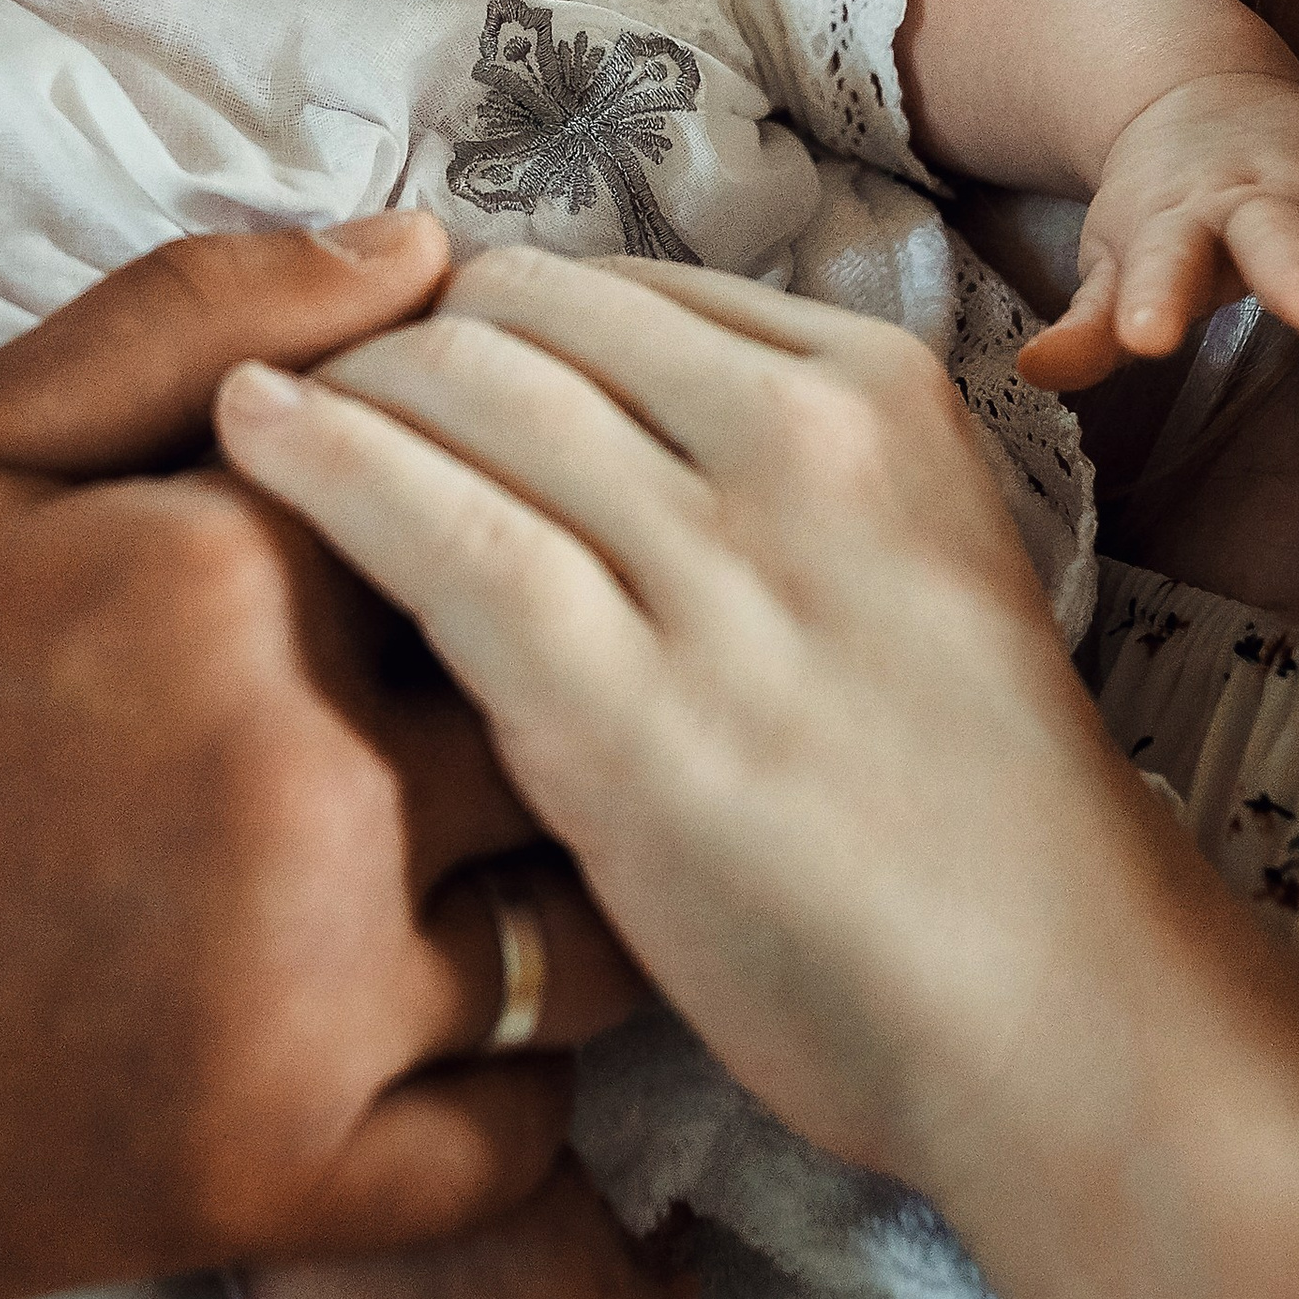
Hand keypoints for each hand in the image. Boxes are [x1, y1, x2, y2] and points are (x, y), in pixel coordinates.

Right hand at [0, 217, 645, 1298]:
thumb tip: (423, 247)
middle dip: (561, 699)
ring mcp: (302, 996)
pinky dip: (517, 1090)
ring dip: (573, 892)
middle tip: (512, 712)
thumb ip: (194, 320)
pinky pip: (513, 1145)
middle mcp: (312, 777)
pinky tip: (446, 1030)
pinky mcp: (264, 1181)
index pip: (494, 498)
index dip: (489, 521)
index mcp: (240, 570)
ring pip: (581, 933)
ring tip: (505, 867)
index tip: (450, 556)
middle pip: (568, 706)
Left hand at [216, 251, 1136, 1212]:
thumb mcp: (904, 565)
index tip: (402, 344)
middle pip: (523, 312)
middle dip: (391, 325)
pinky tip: (243, 436)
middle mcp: (800, 445)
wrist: (1056, 1013)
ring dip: (334, 379)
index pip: (615, 285)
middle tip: (304, 375)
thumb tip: (568, 413)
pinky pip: (431, 524)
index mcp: (876, 392)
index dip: (481, 305)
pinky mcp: (623, 705)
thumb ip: (759, 477)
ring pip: (463, 390)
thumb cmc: (962, 817)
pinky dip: (314, 457)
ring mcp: (716, 570)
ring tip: (246, 407)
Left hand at [1011, 70, 1298, 458]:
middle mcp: (1270, 191)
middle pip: (1289, 236)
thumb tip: (1036, 373)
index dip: (1154, 295)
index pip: (1164, 252)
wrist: (1213, 95)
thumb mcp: (1115, 251)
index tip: (1145, 341)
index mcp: (1183, 208)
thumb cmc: (1163, 200)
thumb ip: (1089, 320)